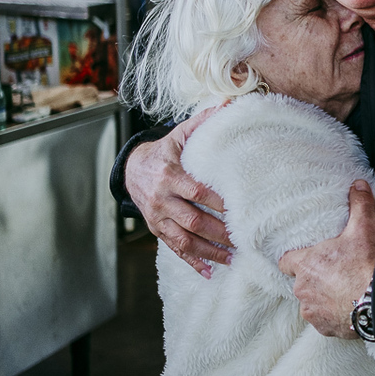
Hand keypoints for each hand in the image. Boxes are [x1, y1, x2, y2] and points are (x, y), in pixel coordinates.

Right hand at [126, 105, 230, 276]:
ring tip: (232, 258)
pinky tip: (209, 272)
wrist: (131, 169)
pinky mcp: (157, 230)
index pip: (195, 192)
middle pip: (192, 220)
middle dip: (218, 232)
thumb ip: (204, 122)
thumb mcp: (179, 135)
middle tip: (243, 239)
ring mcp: (157, 218)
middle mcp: (161, 199)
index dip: (216, 202)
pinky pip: (174, 250)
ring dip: (209, 251)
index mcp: (169, 175)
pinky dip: (192, 262)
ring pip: (183, 240)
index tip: (238, 209)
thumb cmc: (164, 152)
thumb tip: (230, 103)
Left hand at [279, 180, 374, 336]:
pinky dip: (333, 315)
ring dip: (323, 298)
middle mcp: (302, 291)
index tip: (309, 256)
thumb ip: (359, 205)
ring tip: (344, 291)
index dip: (295, 258)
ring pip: (312, 302)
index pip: (285, 261)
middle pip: (302, 282)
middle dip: (315, 278)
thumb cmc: (366, 264)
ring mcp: (312, 312)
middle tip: (337, 271)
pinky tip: (349, 308)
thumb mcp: (364, 229)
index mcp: (305, 265)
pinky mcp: (325, 329)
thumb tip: (359, 183)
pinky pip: (324, 320)